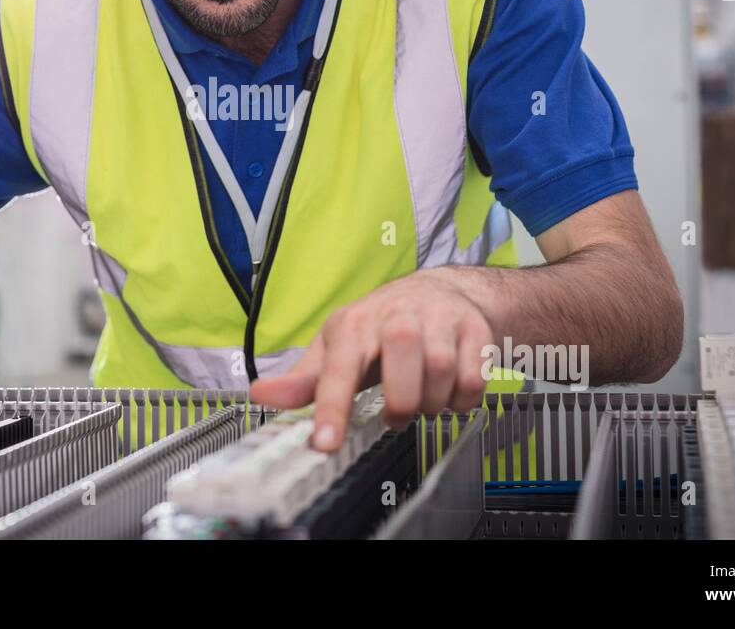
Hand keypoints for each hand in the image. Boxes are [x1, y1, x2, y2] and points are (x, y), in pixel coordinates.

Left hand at [248, 268, 491, 451]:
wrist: (440, 291)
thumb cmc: (379, 326)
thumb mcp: (337, 348)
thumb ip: (303, 380)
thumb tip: (260, 395)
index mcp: (355, 325)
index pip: (339, 370)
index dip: (331, 409)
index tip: (325, 444)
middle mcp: (396, 317)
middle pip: (401, 372)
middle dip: (401, 405)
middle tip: (397, 413)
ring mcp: (438, 320)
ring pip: (440, 374)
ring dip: (431, 403)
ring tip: (422, 400)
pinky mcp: (474, 329)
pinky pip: (473, 378)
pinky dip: (462, 399)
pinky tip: (449, 392)